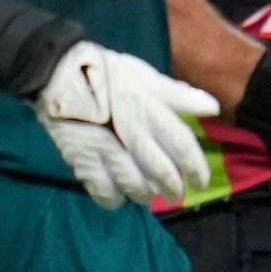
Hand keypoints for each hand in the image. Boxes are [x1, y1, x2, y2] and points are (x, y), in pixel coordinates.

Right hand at [33, 42, 216, 206]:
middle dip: (172, 187)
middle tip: (177, 196)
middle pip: (159, 169)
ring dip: (144, 195)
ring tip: (148, 197)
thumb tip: (213, 107)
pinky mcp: (80, 156)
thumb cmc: (107, 74)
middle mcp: (130, 130)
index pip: (181, 143)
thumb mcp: (145, 76)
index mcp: (149, 109)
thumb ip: (178, 96)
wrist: (57, 72)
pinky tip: (118, 199)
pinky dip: (112, 198)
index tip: (200, 182)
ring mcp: (103, 145)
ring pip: (132, 182)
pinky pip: (100, 187)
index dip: (195, 166)